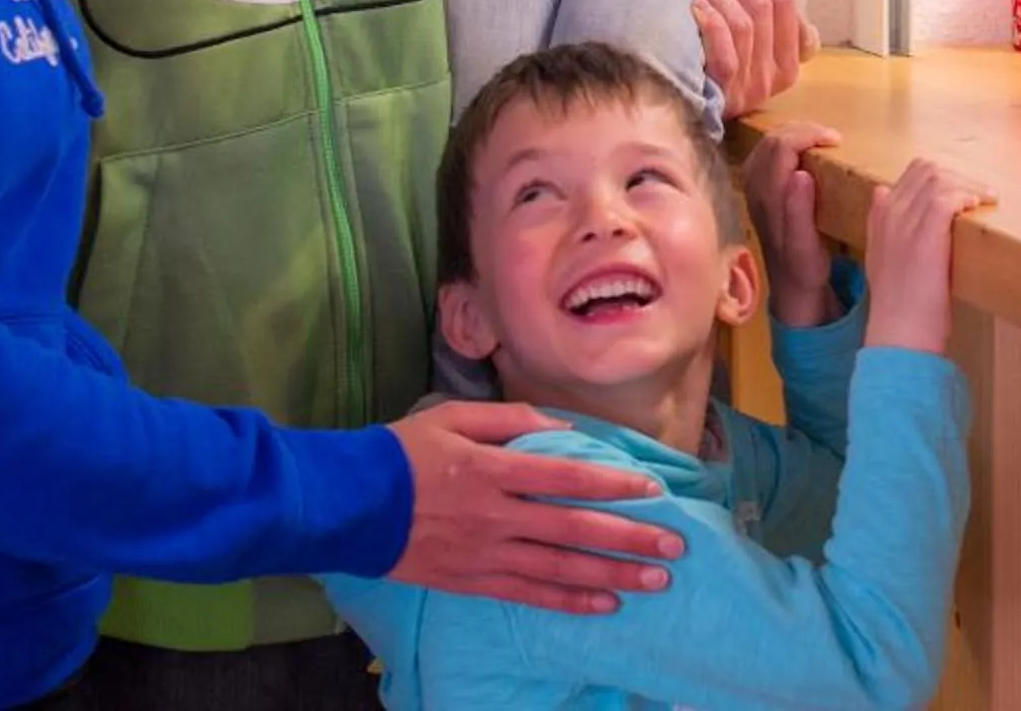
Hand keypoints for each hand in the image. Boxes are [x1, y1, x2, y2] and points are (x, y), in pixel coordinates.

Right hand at [385, 400, 685, 611]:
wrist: (346, 505)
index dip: (612, 484)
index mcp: (493, 468)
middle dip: (629, 538)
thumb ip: (511, 418)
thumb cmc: (401, 453)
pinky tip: (604, 604)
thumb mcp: (453, 417)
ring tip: (655, 581)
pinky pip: (530, 595)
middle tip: (674, 547)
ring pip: (560, 568)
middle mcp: (496, 515)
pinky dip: (569, 600)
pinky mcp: (473, 582)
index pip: (566, 477)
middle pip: (574, 528)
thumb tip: (563, 428)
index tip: (652, 490)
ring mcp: (485, 554)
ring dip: (612, 575)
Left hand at [681, 0, 813, 120]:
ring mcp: (752, 87)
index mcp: (790, 59)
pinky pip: (725, 53)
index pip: (783, 2)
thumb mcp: (751, 53)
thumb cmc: (717, 74)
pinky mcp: (725, 96)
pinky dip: (712, 23)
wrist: (685, 121)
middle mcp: (776, 74)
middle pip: (760, 6)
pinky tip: (694, 3)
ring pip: (742, 22)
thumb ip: (769, 25)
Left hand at [741, 123, 842, 327]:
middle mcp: (754, 188)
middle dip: (803, 130)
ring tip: (821, 141)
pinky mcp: (757, 189)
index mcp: (768, 197)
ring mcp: (752, 187)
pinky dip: (787, 143)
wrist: (789, 285)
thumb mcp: (806, 246)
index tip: (837, 141)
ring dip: (794, 134)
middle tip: (832, 139)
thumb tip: (800, 173)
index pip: (781, 147)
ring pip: (767, 143)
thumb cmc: (804, 266)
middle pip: (772, 139)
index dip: (809, 135)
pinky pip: (767, 152)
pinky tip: (804, 151)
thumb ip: (799, 211)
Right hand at [861, 157, 993, 354]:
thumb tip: (885, 196)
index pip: (911, 175)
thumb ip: (886, 229)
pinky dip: (966, 196)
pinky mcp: (925, 235)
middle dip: (958, 177)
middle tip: (979, 195)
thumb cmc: (900, 307)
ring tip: (985, 199)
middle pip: (927, 170)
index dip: (941, 178)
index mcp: (879, 217)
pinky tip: (977, 208)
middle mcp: (889, 213)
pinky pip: (947, 197)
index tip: (961, 194)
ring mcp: (905, 222)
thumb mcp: (882, 260)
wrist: (899, 334)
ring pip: (939, 178)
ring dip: (968, 185)